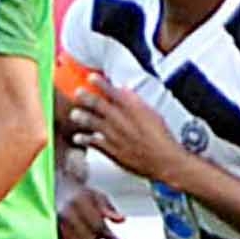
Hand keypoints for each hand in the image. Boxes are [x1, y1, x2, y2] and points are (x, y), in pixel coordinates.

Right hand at [58, 185, 124, 238]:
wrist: (56, 189)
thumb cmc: (79, 193)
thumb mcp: (97, 196)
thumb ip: (109, 208)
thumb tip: (121, 220)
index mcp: (79, 202)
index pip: (99, 226)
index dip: (111, 238)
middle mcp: (66, 213)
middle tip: (95, 234)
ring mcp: (56, 224)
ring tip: (86, 238)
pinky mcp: (51, 232)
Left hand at [69, 75, 185, 184]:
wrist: (165, 160)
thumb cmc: (161, 139)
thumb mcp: (152, 114)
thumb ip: (136, 102)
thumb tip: (124, 91)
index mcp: (134, 110)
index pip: (114, 92)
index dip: (101, 84)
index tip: (91, 77)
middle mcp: (122, 121)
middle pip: (100, 106)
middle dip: (87, 98)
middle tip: (78, 93)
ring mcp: (115, 136)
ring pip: (94, 123)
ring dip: (83, 118)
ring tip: (74, 114)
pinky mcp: (112, 151)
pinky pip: (95, 143)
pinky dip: (85, 140)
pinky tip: (77, 137)